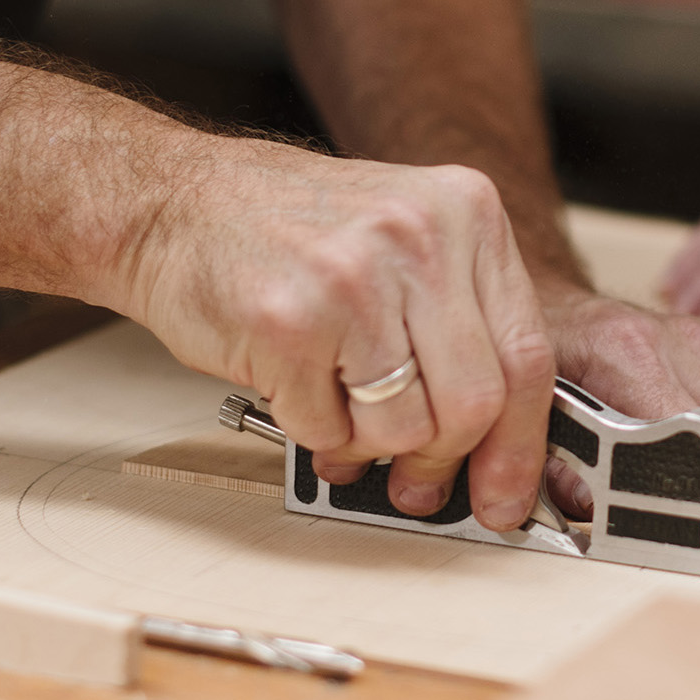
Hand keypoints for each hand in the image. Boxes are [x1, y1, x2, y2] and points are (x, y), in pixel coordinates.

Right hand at [113, 136, 555, 530]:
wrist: (170, 204)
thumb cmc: (284, 231)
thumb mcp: (402, 242)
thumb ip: (460, 326)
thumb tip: (500, 442)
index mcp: (466, 212)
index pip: (529, 355)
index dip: (522, 445)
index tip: (508, 495)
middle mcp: (419, 236)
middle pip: (474, 405)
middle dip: (441, 458)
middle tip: (413, 478)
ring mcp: (354, 278)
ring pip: (404, 429)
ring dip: (366, 442)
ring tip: (334, 398)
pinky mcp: (289, 322)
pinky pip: (328, 429)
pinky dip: (310, 428)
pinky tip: (290, 378)